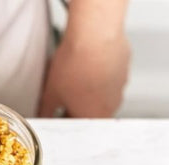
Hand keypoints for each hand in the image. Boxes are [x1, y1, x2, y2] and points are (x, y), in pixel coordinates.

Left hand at [40, 0, 130, 117]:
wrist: (94, 35)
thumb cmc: (75, 65)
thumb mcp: (51, 92)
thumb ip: (46, 110)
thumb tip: (43, 116)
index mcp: (94, 117)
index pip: (78, 127)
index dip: (65, 119)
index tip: (58, 112)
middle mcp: (111, 106)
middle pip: (92, 111)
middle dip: (77, 104)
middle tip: (64, 91)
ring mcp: (120, 87)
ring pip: (102, 93)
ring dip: (90, 88)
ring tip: (76, 74)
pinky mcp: (125, 69)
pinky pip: (110, 76)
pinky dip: (100, 73)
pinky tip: (88, 63)